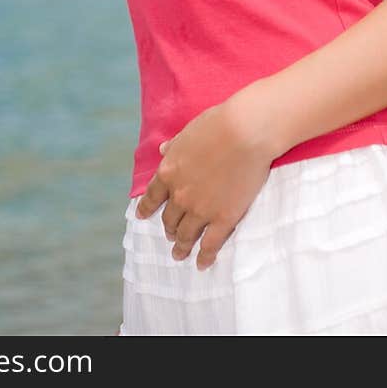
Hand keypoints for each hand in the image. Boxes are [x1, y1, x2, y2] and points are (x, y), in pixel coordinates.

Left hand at [134, 89, 277, 270]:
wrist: (244, 132)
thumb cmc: (218, 124)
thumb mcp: (188, 132)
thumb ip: (174, 145)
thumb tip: (162, 149)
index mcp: (169, 172)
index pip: (153, 196)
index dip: (147, 208)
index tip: (142, 216)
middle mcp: (180, 195)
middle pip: (170, 218)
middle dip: (169, 228)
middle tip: (171, 235)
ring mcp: (201, 210)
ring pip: (186, 235)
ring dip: (181, 246)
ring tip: (179, 254)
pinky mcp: (223, 218)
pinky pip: (210, 244)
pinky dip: (204, 256)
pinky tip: (201, 263)